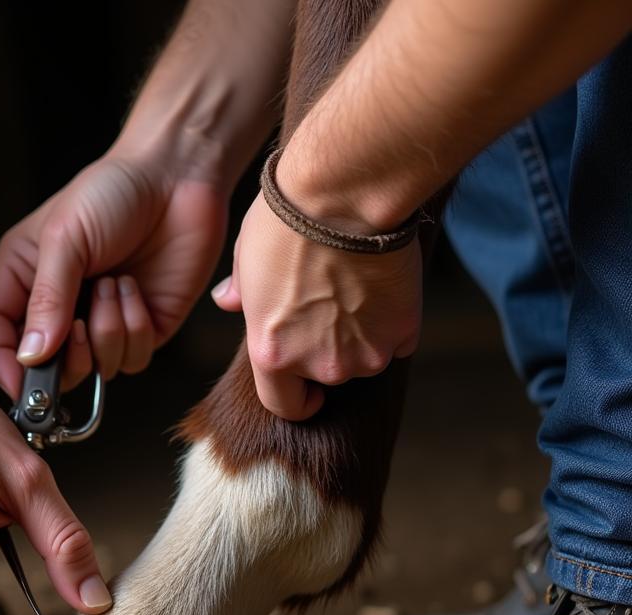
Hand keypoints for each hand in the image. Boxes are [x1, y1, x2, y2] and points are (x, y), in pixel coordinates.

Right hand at [0, 148, 227, 397]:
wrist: (177, 177)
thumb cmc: (110, 193)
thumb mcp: (64, 239)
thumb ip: (47, 300)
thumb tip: (31, 356)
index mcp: (23, 279)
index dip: (3, 366)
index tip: (21, 385)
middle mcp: (60, 308)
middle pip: (47, 368)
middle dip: (65, 359)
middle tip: (76, 326)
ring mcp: (101, 322)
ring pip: (95, 369)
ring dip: (107, 331)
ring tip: (115, 282)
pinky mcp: (142, 329)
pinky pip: (133, 360)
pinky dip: (136, 329)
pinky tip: (135, 289)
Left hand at [212, 166, 421, 420]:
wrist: (344, 191)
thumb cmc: (287, 221)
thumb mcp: (245, 258)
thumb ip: (240, 293)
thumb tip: (227, 301)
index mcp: (273, 355)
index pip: (284, 406)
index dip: (296, 399)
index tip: (306, 392)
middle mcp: (321, 365)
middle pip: (329, 376)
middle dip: (328, 352)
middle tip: (328, 310)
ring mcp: (366, 350)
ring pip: (367, 358)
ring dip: (363, 337)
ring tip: (355, 292)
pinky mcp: (404, 329)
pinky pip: (400, 339)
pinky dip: (394, 322)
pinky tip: (384, 288)